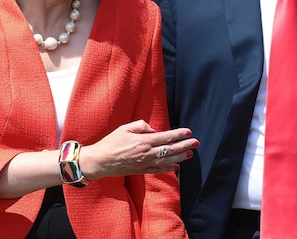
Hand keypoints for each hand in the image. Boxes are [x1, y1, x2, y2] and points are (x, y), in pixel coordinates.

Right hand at [78, 120, 197, 180]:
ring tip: (190, 153)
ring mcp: (145, 163)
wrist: (100, 161)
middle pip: (170, 149)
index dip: (178, 134)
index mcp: (143, 141)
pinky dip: (169, 168)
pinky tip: (177, 166)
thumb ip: (141, 126)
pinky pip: (158, 170)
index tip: (188, 132)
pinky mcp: (141, 171)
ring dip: (181, 157)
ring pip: (167, 161)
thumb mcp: (124, 128)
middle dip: (184, 145)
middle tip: (196, 142)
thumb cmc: (111, 142)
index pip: (166, 137)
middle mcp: (147, 153)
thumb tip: (154, 130)